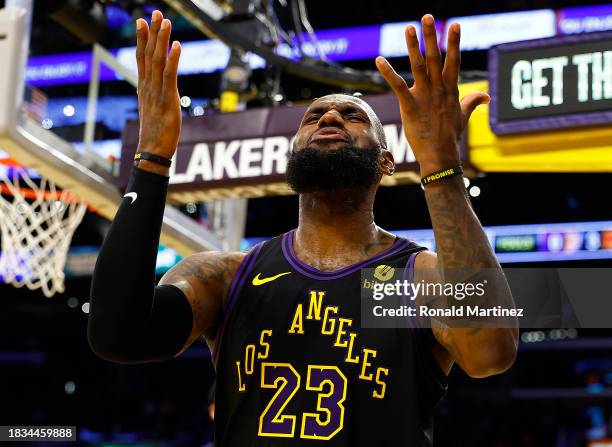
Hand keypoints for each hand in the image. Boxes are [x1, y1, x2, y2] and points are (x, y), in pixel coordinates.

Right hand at [135, 10, 181, 158]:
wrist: (153, 150)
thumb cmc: (155, 132)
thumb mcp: (152, 108)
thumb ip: (152, 93)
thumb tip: (151, 86)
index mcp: (144, 87)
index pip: (141, 57)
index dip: (142, 38)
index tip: (142, 21)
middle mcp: (148, 86)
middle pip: (148, 53)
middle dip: (152, 32)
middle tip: (155, 12)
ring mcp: (156, 91)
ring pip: (157, 60)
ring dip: (161, 39)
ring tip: (166, 21)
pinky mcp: (167, 99)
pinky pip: (169, 75)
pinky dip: (173, 59)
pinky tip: (176, 45)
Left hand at [375, 14, 488, 175]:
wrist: (441, 157)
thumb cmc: (450, 138)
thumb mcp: (463, 117)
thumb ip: (472, 102)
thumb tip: (486, 96)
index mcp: (451, 90)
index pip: (453, 61)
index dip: (453, 43)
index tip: (454, 25)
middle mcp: (438, 90)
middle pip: (436, 58)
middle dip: (432, 37)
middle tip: (428, 17)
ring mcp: (425, 97)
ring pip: (419, 66)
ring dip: (413, 47)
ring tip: (409, 28)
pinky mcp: (410, 106)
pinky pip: (398, 86)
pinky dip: (388, 73)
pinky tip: (379, 60)